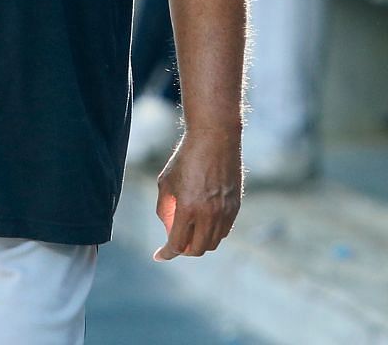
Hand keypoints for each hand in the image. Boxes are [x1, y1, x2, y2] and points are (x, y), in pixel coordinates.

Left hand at [153, 127, 241, 260]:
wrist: (215, 140)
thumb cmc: (185, 159)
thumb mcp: (165, 182)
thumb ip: (164, 207)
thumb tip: (167, 226)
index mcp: (188, 209)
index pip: (177, 244)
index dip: (167, 253)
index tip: (159, 256)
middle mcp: (209, 214)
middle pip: (198, 249)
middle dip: (184, 251)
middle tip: (175, 245)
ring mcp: (225, 211)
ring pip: (214, 242)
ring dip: (200, 243)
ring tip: (188, 235)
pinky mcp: (236, 206)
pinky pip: (225, 230)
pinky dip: (213, 233)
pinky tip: (204, 224)